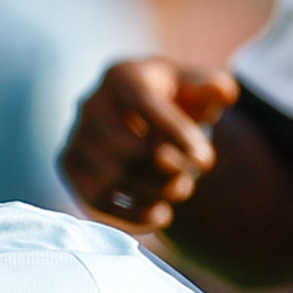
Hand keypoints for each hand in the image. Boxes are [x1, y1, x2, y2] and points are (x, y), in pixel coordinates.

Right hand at [60, 60, 236, 233]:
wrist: (136, 114)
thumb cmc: (173, 100)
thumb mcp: (195, 86)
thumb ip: (214, 86)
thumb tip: (222, 92)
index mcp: (122, 76)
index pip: (144, 106)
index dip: (177, 135)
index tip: (206, 159)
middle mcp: (90, 105)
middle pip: (128, 150)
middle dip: (170, 171)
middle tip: (192, 175)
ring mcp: (76, 137)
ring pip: (112, 179)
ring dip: (155, 194)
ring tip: (180, 190)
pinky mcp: (70, 167)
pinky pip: (95, 201)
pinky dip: (132, 216)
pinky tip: (160, 214)